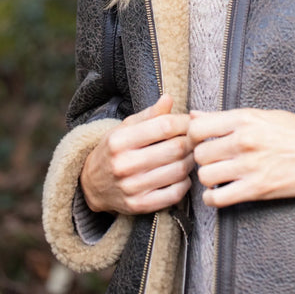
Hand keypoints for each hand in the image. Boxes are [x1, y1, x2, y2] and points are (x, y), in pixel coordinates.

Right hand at [80, 93, 193, 214]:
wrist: (91, 185)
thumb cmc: (114, 149)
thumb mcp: (125, 127)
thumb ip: (150, 114)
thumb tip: (168, 98)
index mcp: (120, 140)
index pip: (165, 126)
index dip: (185, 122)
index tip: (190, 122)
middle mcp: (124, 164)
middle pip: (176, 148)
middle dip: (191, 141)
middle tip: (194, 138)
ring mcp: (131, 188)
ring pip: (179, 170)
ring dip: (191, 160)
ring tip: (189, 154)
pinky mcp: (139, 206)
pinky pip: (175, 194)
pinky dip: (185, 182)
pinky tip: (181, 174)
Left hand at [189, 108, 294, 207]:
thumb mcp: (263, 114)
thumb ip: (227, 117)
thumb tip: (195, 114)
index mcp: (245, 118)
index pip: (198, 127)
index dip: (193, 136)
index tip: (200, 141)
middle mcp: (244, 140)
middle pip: (199, 153)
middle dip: (202, 159)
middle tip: (212, 160)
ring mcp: (250, 166)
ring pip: (205, 176)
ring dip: (208, 178)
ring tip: (219, 175)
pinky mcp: (257, 189)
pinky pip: (218, 199)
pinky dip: (213, 198)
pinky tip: (221, 192)